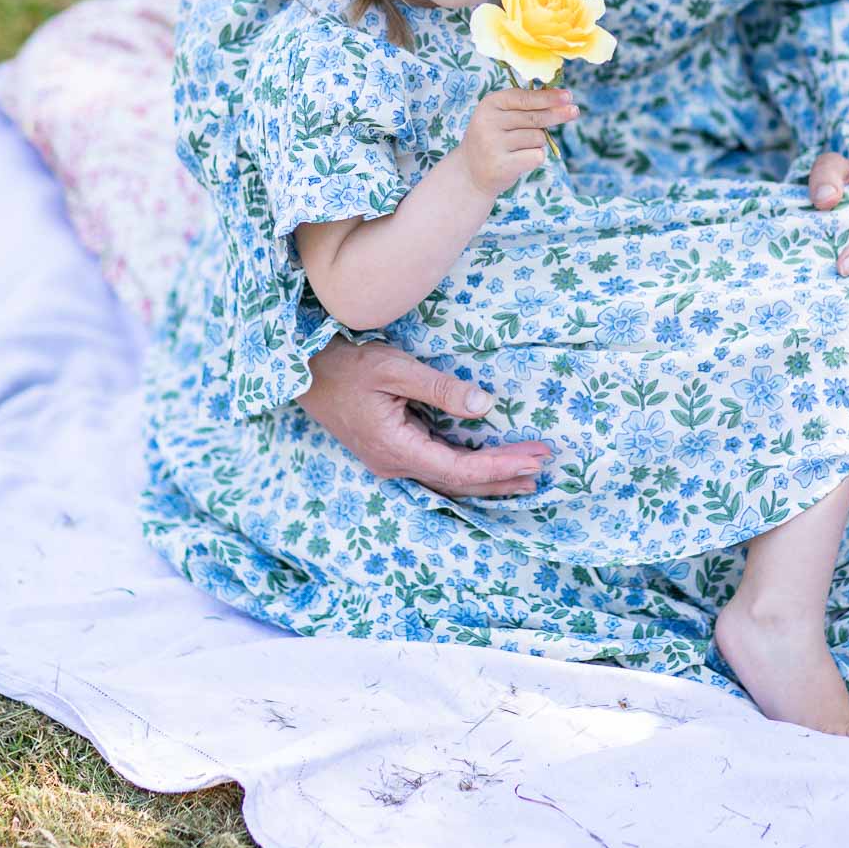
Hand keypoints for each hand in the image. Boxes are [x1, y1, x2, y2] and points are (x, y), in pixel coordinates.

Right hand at [297, 337, 550, 496]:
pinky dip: (468, 470)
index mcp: (396, 449)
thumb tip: (486, 405)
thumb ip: (440, 388)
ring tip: (527, 476)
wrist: (305, 372)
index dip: (499, 466)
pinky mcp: (393, 453)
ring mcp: (392, 463)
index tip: (532, 458)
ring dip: (489, 478)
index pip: (459, 467)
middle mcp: (396, 465)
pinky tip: (488, 468)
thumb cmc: (348, 366)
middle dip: (503, 475)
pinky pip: (438, 469)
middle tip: (543, 466)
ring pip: (449, 480)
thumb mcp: (394, 368)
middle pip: (459, 481)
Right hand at [460, 85, 577, 196]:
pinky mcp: (501, 165)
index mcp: (489, 104)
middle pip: (535, 117)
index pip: (525, 98)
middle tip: (574, 111)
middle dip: (557, 115)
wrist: (471, 171)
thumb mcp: (502, 116)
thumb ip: (526, 107)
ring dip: (537, 142)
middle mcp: (488, 122)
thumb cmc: (495, 138)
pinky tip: (519, 160)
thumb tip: (561, 100)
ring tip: (519, 148)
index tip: (569, 96)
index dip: (548, 97)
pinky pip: (536, 156)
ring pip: (538, 138)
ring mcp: (493, 144)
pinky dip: (535, 157)